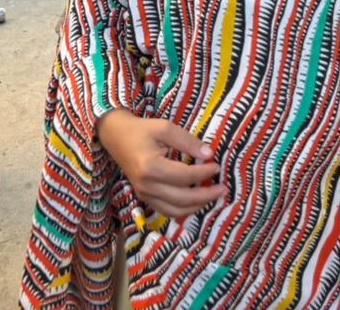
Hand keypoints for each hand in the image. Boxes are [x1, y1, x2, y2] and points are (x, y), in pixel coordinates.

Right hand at [97, 110, 224, 217]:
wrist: (117, 137)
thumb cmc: (142, 130)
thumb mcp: (165, 128)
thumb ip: (187, 141)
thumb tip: (208, 154)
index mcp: (150, 167)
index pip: (184, 177)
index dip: (204, 173)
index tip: (216, 166)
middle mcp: (146, 186)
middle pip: (182, 198)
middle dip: (206, 195)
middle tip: (222, 188)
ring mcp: (144, 194)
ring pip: (175, 210)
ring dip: (197, 206)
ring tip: (214, 197)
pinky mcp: (144, 197)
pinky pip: (167, 211)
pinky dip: (184, 209)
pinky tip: (197, 201)